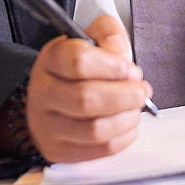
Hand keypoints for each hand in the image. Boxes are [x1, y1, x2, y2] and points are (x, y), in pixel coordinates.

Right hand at [25, 13, 152, 162]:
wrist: (51, 99)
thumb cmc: (77, 70)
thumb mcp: (91, 39)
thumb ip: (108, 34)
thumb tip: (119, 50)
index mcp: (51, 59)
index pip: (79, 61)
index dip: (114, 66)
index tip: (131, 70)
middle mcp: (43, 92)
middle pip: (87, 99)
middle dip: (125, 95)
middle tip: (141, 91)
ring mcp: (47, 125)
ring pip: (94, 129)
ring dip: (126, 118)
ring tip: (135, 108)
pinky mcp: (59, 149)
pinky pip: (98, 150)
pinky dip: (123, 138)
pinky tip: (127, 124)